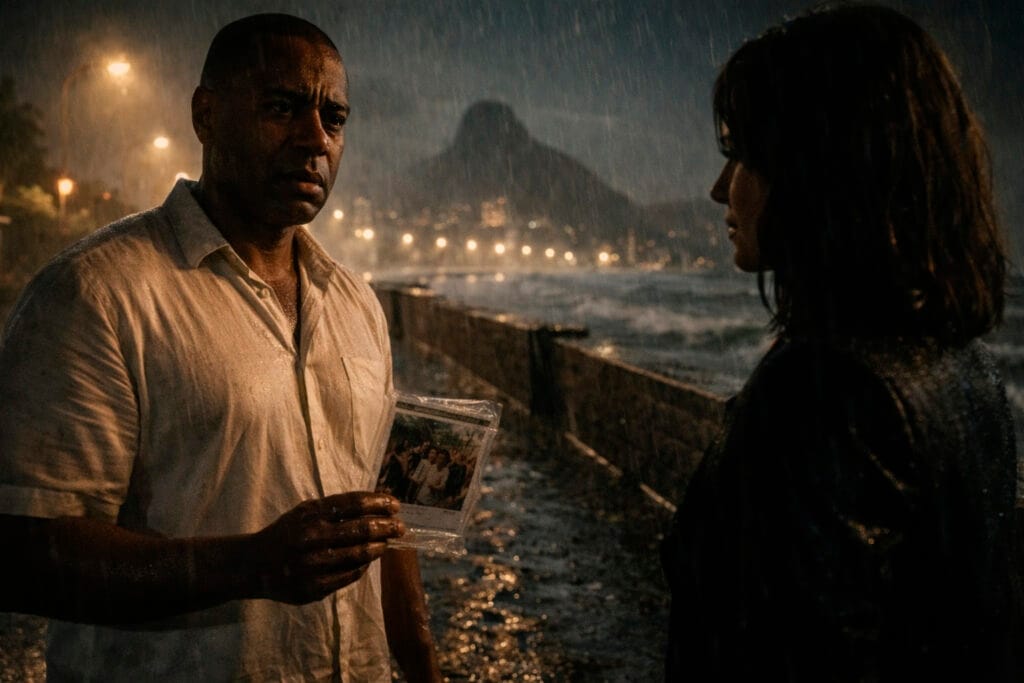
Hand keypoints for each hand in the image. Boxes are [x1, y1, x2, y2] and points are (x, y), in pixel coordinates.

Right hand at [250, 492, 404, 604]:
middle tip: (400, 526)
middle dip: (386, 526)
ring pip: (359, 555)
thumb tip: (374, 504)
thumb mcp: (304, 512)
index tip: (395, 504)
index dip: (379, 503)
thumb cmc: (286, 533)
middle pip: (361, 529)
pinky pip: (349, 575)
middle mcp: (312, 538)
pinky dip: (362, 566)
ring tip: (387, 543)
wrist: (255, 565)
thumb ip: (334, 508)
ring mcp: (314, 565)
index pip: (354, 504)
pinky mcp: (314, 587)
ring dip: (379, 547)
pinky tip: (368, 560)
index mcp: (311, 515)